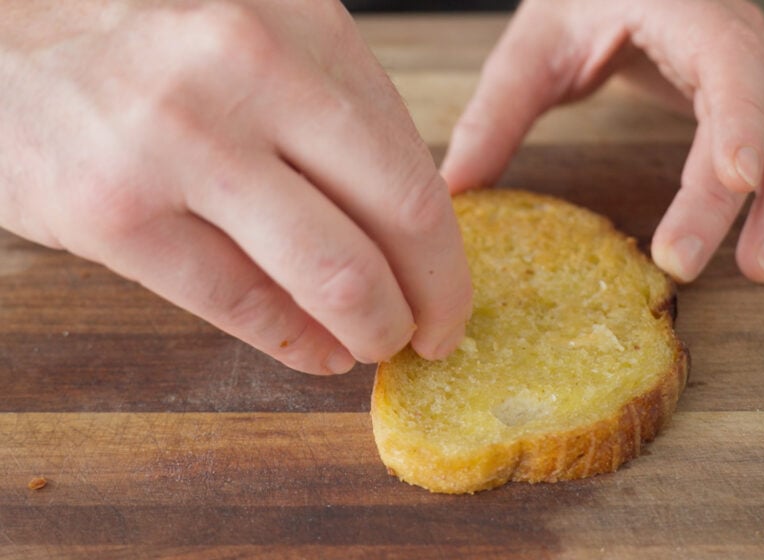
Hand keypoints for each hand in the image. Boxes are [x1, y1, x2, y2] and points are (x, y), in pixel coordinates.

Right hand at [0, 0, 471, 374]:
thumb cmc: (141, 45)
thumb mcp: (253, 39)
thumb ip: (331, 115)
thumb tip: (409, 226)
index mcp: (301, 23)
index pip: (415, 164)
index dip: (446, 250)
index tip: (449, 289)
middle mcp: (250, 71)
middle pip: (398, 221)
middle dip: (432, 299)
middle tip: (434, 333)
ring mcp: (179, 141)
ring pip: (332, 275)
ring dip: (372, 329)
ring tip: (376, 342)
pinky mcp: (114, 211)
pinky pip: (240, 303)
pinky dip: (295, 342)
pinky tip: (316, 351)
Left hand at [441, 0, 763, 282]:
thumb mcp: (536, 41)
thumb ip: (498, 111)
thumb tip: (457, 189)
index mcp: (689, 12)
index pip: (730, 67)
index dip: (738, 123)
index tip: (732, 181)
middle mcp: (738, 37)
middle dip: (751, 195)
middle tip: (701, 264)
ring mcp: (758, 63)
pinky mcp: (761, 90)